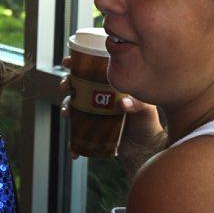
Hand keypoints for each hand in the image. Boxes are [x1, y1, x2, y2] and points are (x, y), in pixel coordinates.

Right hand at [60, 57, 164, 173]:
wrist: (145, 148)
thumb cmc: (147, 123)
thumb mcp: (146, 110)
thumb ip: (138, 104)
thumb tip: (124, 103)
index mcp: (111, 86)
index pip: (93, 70)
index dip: (78, 63)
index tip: (69, 61)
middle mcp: (99, 98)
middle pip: (78, 85)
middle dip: (67, 83)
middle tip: (66, 86)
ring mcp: (94, 114)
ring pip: (73, 107)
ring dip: (66, 108)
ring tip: (67, 113)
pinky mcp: (92, 131)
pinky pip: (77, 135)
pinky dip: (73, 144)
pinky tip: (73, 151)